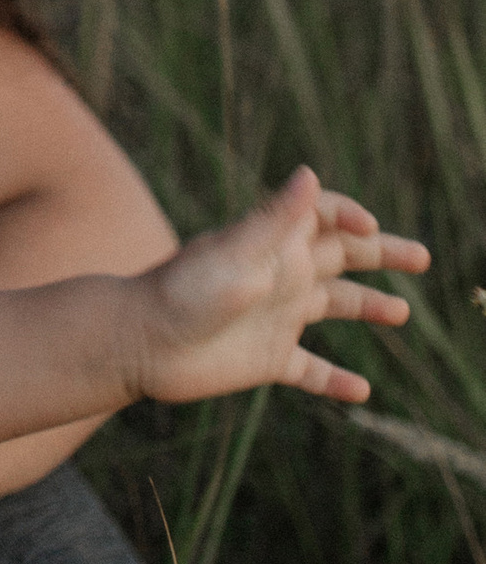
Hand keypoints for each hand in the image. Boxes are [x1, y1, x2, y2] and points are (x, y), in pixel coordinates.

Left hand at [131, 168, 426, 408]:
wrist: (140, 344)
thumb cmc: (183, 292)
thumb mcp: (235, 253)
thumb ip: (275, 219)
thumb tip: (310, 173)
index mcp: (275, 245)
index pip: (323, 217)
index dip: (349, 215)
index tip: (371, 227)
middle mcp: (281, 277)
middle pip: (342, 259)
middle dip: (382, 254)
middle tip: (422, 256)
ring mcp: (276, 318)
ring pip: (333, 308)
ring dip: (368, 308)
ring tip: (401, 313)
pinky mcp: (267, 359)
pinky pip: (310, 370)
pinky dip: (336, 380)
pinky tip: (362, 390)